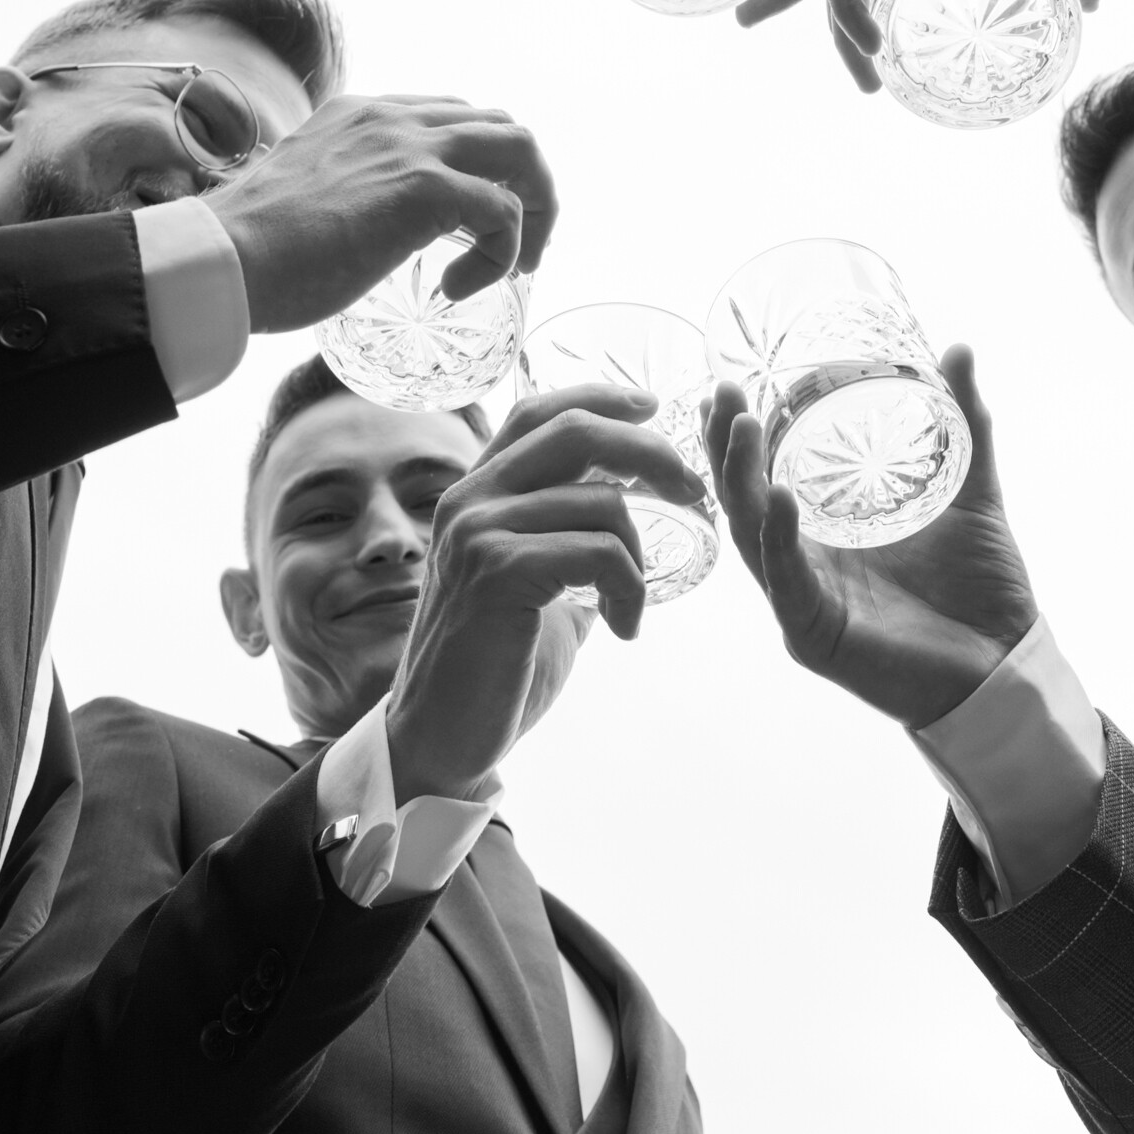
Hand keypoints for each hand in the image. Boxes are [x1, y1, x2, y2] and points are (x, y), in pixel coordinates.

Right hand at [212, 96, 558, 330]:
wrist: (221, 260)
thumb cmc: (248, 250)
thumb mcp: (306, 198)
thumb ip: (342, 196)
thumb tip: (357, 237)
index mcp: (362, 115)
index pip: (452, 118)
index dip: (480, 168)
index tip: (476, 221)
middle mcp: (392, 118)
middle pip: (501, 125)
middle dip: (526, 184)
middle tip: (518, 245)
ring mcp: (411, 147)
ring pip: (520, 150)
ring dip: (535, 209)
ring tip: (517, 263)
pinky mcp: (423, 189)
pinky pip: (504, 210)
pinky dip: (504, 253)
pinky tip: (462, 288)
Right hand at [383, 384, 707, 801]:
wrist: (442, 736)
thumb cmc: (492, 668)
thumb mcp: (533, 588)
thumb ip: (566, 547)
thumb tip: (624, 526)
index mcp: (476, 493)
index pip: (538, 411)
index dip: (599, 397)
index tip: (651, 405)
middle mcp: (470, 499)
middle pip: (575, 431)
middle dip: (649, 451)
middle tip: (691, 492)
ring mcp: (479, 532)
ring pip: (601, 500)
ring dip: (641, 555)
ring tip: (633, 606)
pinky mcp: (497, 572)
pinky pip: (599, 551)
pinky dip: (630, 589)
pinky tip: (625, 628)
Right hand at [706, 347, 1037, 729]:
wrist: (1006, 661)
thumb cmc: (982, 587)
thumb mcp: (972, 491)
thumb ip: (965, 426)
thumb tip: (959, 348)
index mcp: (826, 539)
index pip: (763, 481)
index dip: (739, 439)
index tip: (729, 386)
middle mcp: (804, 568)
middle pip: (744, 504)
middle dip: (725, 449)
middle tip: (722, 395)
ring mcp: (805, 603)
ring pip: (752, 538)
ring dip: (741, 482)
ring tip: (740, 428)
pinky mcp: (817, 636)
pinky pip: (787, 584)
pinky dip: (779, 541)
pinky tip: (780, 497)